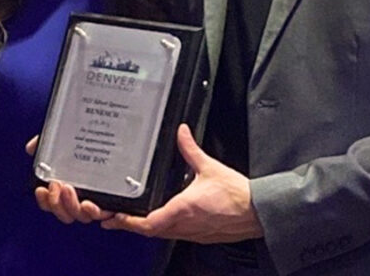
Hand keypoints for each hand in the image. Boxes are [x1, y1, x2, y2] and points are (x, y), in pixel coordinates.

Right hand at [28, 135, 113, 224]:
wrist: (117, 124)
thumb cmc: (90, 134)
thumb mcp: (65, 135)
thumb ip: (47, 142)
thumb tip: (31, 148)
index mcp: (71, 186)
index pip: (54, 204)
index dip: (45, 201)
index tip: (41, 189)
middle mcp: (85, 195)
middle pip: (67, 214)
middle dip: (57, 204)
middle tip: (57, 185)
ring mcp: (101, 197)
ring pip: (84, 216)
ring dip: (73, 208)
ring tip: (71, 190)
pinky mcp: (117, 197)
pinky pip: (107, 213)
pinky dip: (96, 213)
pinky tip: (90, 204)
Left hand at [102, 124, 262, 243]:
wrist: (257, 212)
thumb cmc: (237, 195)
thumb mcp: (210, 167)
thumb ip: (191, 149)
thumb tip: (181, 132)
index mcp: (182, 209)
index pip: (147, 222)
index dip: (127, 222)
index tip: (113, 217)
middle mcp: (184, 226)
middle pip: (149, 231)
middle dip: (129, 226)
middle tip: (112, 219)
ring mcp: (192, 233)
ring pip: (162, 235)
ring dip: (145, 228)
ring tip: (130, 220)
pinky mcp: (201, 236)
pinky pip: (176, 235)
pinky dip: (163, 229)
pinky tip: (161, 221)